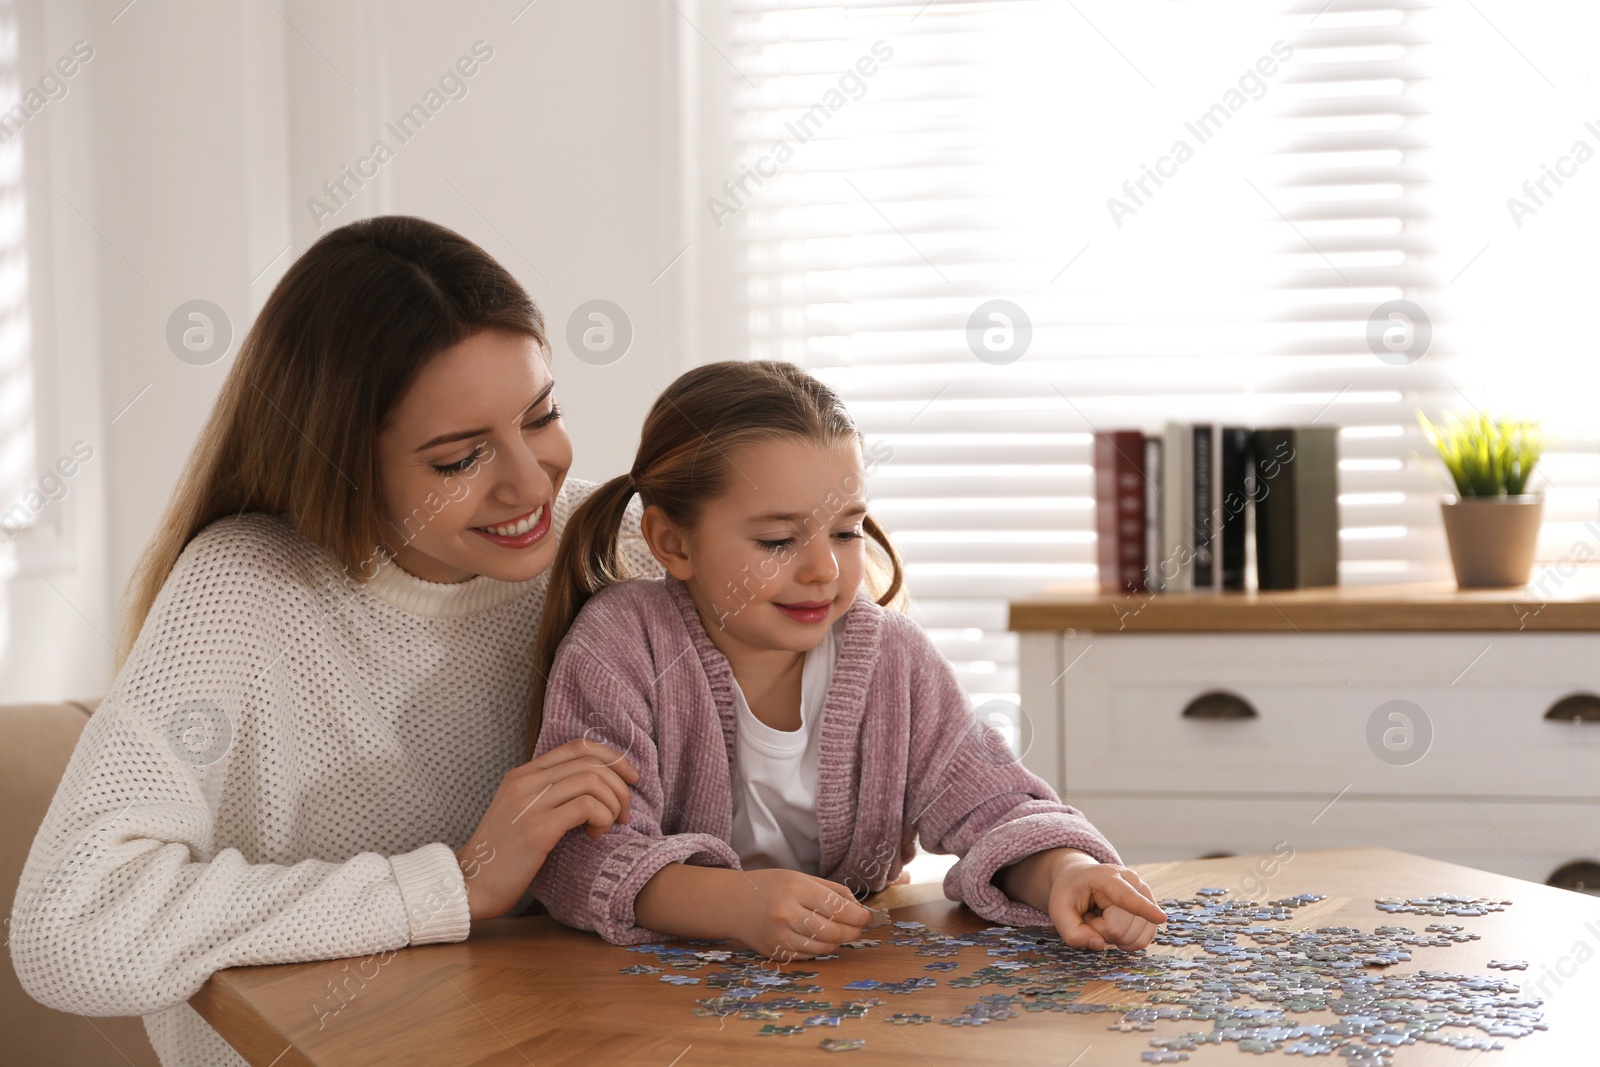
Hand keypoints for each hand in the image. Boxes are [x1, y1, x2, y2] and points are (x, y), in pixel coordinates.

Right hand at [454, 738, 638, 920]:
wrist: (469, 886)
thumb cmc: (502, 857)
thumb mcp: (522, 814)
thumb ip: (549, 796)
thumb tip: (594, 789)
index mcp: (522, 775)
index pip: (577, 746)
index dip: (611, 757)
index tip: (629, 778)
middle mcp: (525, 782)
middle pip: (590, 762)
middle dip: (620, 785)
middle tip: (623, 812)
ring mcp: (530, 803)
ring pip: (592, 780)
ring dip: (613, 803)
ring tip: (607, 826)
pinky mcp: (538, 829)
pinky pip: (587, 806)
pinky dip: (602, 818)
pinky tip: (595, 836)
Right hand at [730, 869, 872, 960]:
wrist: (734, 903)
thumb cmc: (771, 887)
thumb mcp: (801, 878)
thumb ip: (832, 891)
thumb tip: (858, 909)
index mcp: (795, 889)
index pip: (837, 907)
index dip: (858, 915)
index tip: (866, 917)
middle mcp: (787, 914)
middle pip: (834, 930)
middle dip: (853, 931)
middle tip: (858, 927)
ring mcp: (780, 936)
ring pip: (824, 947)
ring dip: (838, 941)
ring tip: (840, 932)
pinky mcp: (776, 952)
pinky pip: (810, 955)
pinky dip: (821, 948)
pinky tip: (820, 938)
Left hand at [1043, 853, 1166, 950]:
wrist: (1082, 879)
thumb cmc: (1070, 893)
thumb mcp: (1057, 910)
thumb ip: (1071, 932)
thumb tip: (1100, 945)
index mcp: (1106, 877)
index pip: (1126, 896)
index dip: (1143, 908)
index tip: (1160, 917)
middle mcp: (1132, 881)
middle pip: (1120, 928)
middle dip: (1099, 930)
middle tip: (1090, 913)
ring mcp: (1145, 895)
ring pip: (1133, 936)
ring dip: (1112, 935)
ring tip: (1101, 915)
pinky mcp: (1151, 909)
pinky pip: (1143, 939)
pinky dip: (1125, 939)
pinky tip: (1115, 925)